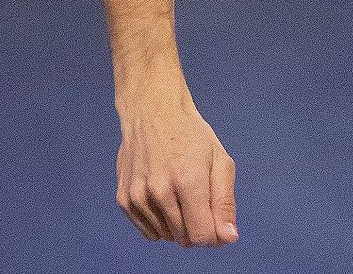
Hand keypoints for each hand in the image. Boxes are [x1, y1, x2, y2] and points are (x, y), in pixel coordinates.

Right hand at [115, 99, 238, 247]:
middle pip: (185, 238)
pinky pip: (149, 232)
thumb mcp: (220, 162)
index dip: (214, 235)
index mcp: (187, 181)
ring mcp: (137, 197)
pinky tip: (165, 197)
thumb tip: (228, 238)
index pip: (201, 236)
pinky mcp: (124, 200)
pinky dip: (161, 223)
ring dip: (179, 225)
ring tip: (180, 193)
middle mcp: (158, 192)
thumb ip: (224, 203)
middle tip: (199, 198)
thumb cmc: (191, 136)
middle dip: (198, 227)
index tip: (217, 221)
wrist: (152, 114)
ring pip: (167, 236)